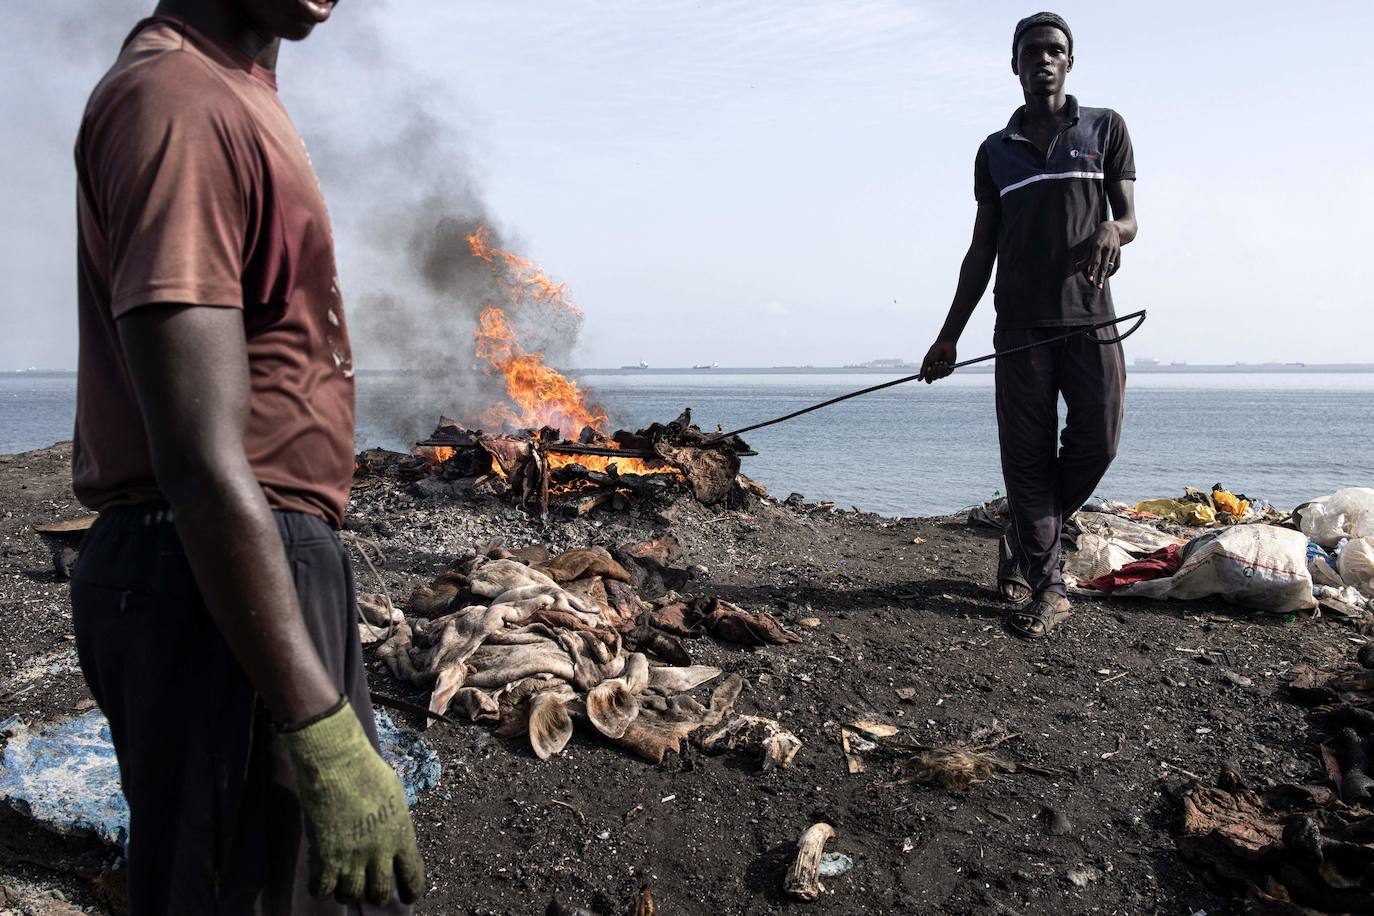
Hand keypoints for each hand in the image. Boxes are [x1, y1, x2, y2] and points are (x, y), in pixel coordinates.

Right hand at [281, 700, 425, 904]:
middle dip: (375, 894)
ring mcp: (353, 856)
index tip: (407, 896)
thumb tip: (394, 837)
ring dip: (346, 891)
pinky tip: (321, 879)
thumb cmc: (368, 770)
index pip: (413, 877)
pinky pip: (323, 889)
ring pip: (350, 895)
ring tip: (341, 881)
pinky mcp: (326, 856)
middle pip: (380, 893)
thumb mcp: (395, 798)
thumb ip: (396, 824)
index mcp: (402, 836)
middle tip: (367, 886)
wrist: (338, 762)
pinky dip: (321, 888)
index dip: (411, 891)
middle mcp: (380, 852)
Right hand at [920, 340, 956, 383]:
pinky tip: (945, 362)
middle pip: (934, 378)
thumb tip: (919, 380)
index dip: (927, 377)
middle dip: (933, 372)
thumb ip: (923, 370)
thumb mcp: (927, 360)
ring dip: (938, 369)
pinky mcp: (950, 369)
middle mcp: (937, 371)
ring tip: (940, 361)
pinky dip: (944, 368)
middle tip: (933, 364)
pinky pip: (946, 373)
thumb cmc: (935, 351)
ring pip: (940, 376)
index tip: (927, 371)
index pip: (928, 379)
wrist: (944, 344)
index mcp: (930, 370)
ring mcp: (944, 371)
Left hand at [1077, 221, 1122, 288]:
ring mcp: (1114, 251)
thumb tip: (1077, 266)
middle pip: (1104, 266)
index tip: (1090, 279)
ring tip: (1101, 283)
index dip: (1092, 271)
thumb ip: (1086, 256)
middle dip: (1100, 277)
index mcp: (1098, 246)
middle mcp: (1107, 249)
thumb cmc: (1098, 236)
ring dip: (1106, 276)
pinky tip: (1107, 276)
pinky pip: (1117, 265)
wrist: (1113, 227)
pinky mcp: (1119, 252)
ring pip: (1110, 266)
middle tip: (1098, 287)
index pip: (1095, 261)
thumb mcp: (1090, 244)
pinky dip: (1112, 272)